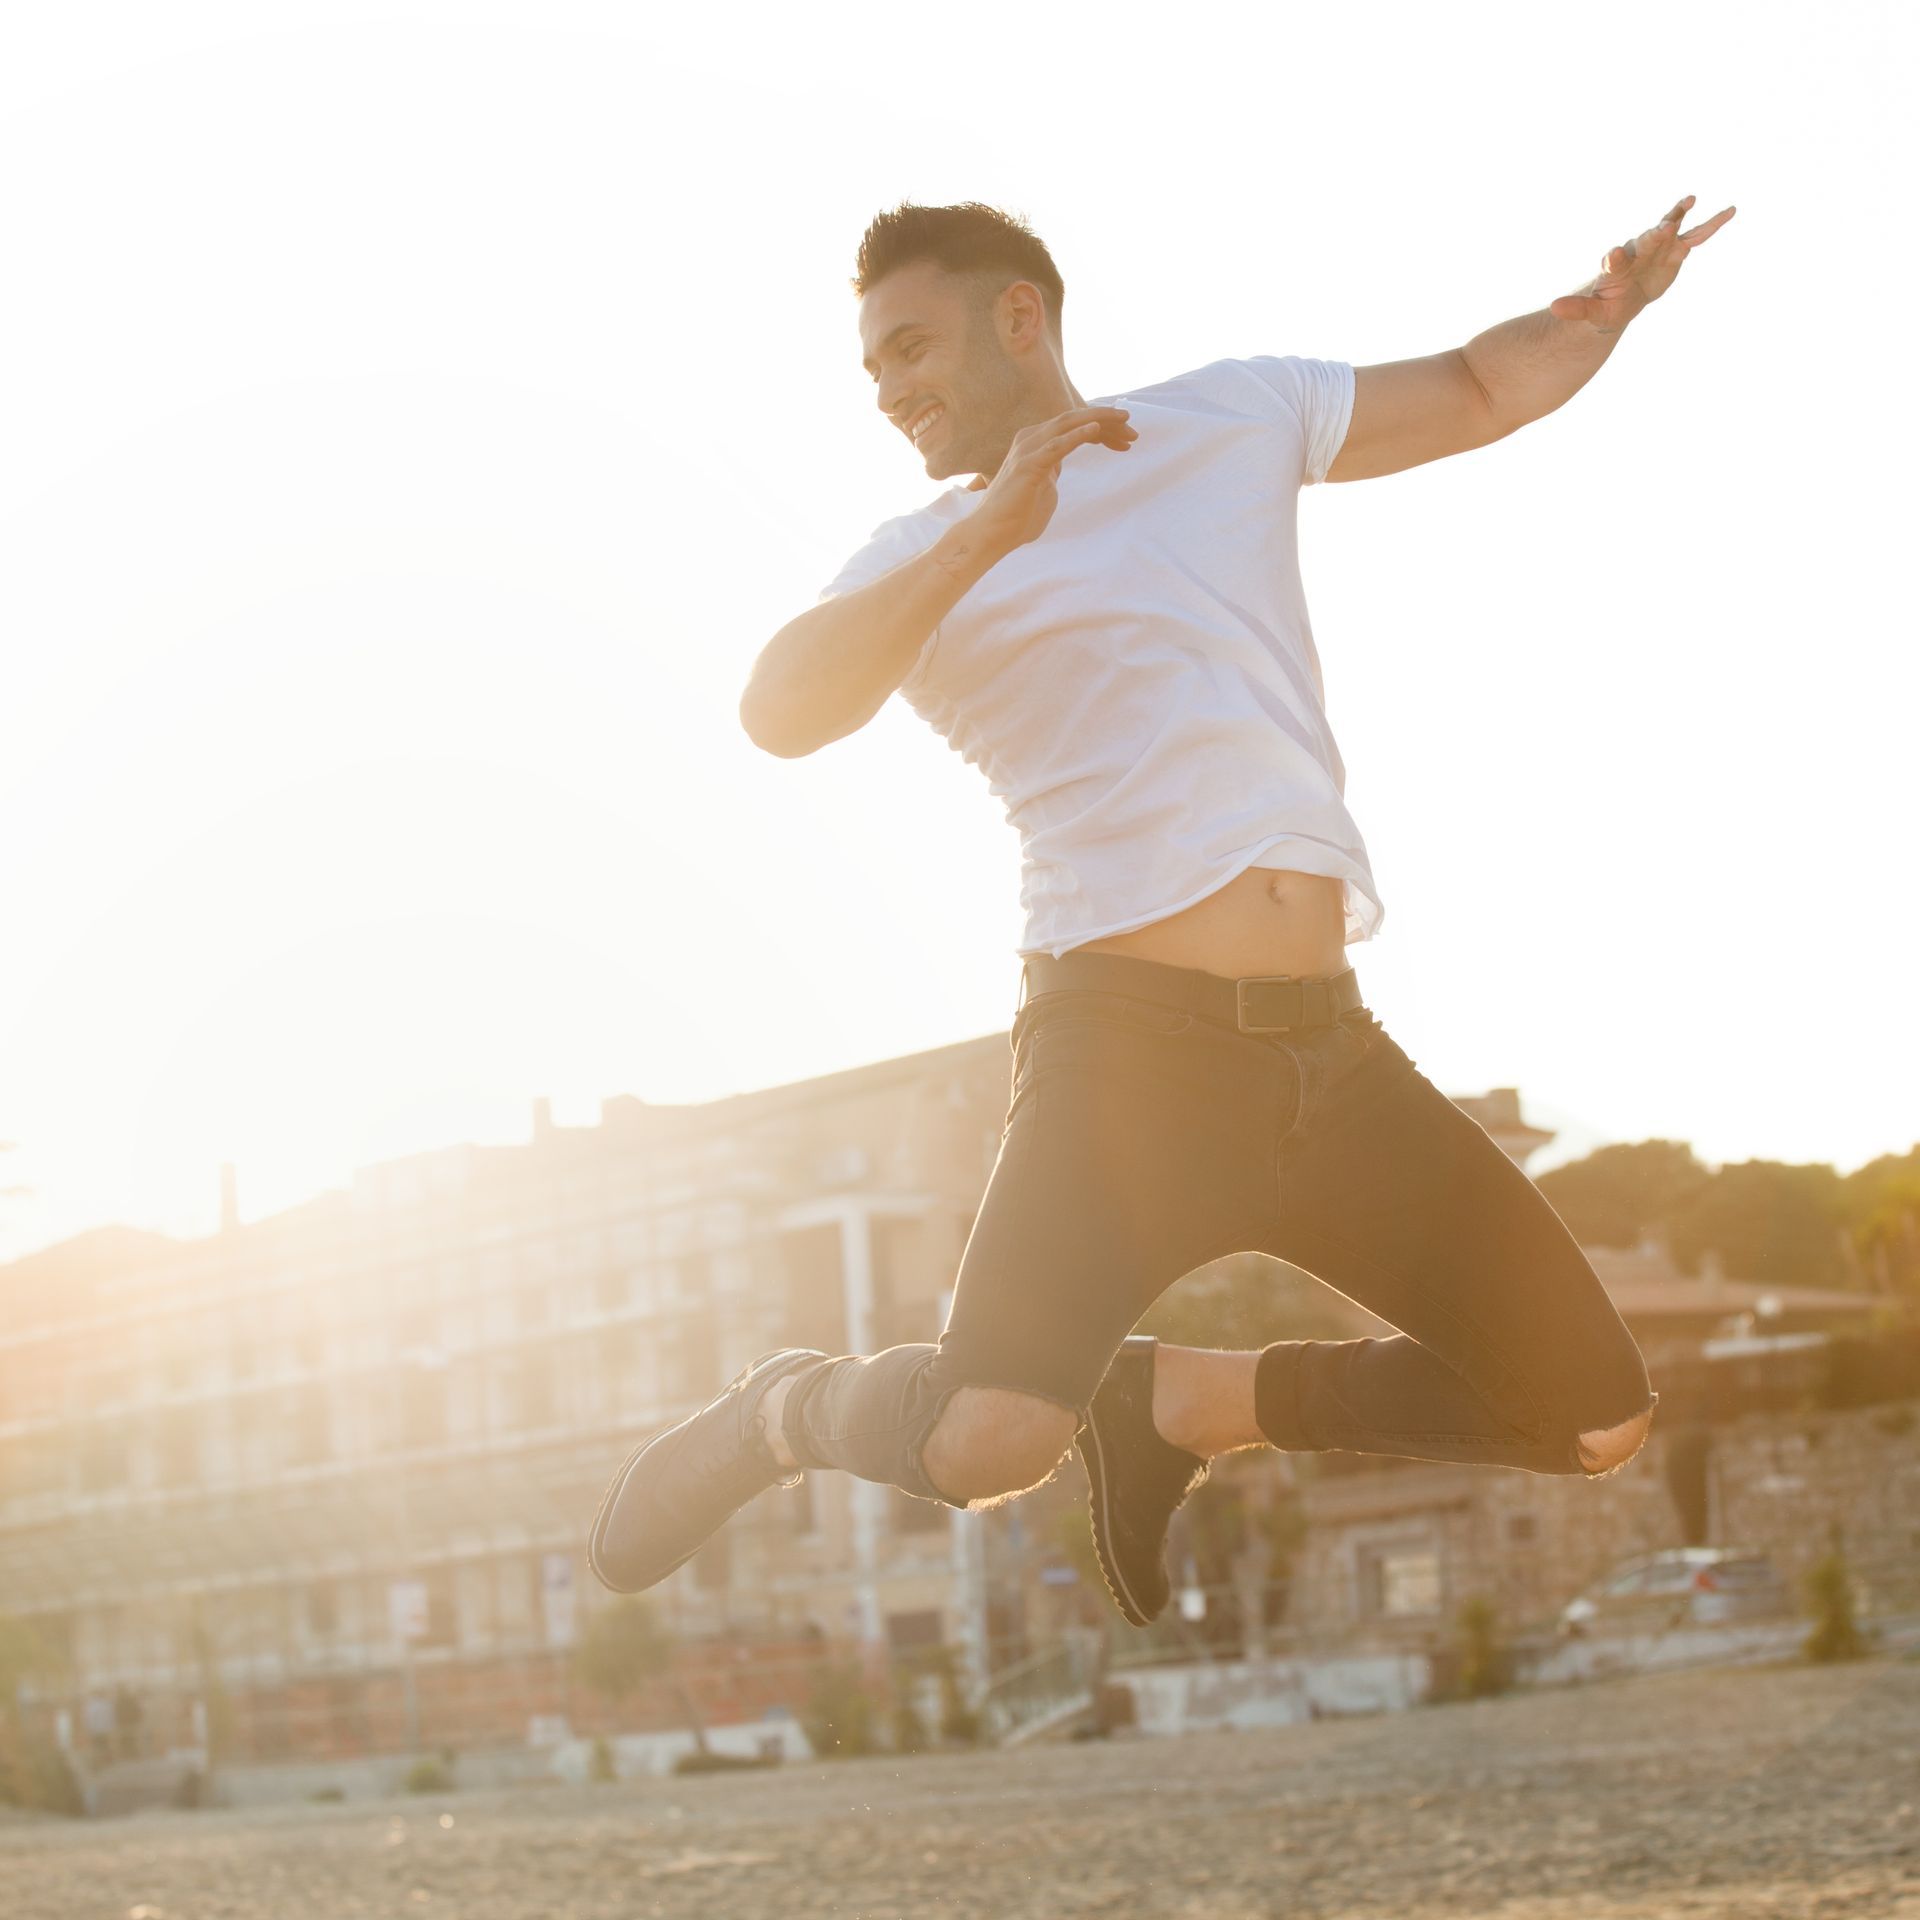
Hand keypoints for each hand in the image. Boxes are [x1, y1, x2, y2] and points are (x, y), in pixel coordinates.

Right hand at [966, 406, 1135, 557]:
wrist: (992, 534)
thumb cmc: (1016, 517)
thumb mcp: (1043, 488)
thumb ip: (1051, 474)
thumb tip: (1058, 470)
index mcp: (1036, 444)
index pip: (1073, 427)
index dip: (1103, 429)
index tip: (1128, 440)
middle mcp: (1031, 439)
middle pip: (1074, 420)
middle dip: (1107, 421)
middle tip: (1133, 429)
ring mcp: (1029, 450)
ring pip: (1067, 425)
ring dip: (1098, 421)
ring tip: (1124, 421)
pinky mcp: (1029, 465)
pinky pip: (1057, 445)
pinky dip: (1077, 435)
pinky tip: (1096, 430)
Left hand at [1549, 194, 1735, 332]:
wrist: (1623, 297)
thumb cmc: (1606, 305)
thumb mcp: (1592, 313)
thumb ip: (1576, 310)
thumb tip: (1554, 308)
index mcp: (1616, 266)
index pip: (1614, 261)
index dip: (1614, 259)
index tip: (1612, 257)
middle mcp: (1638, 251)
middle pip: (1646, 240)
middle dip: (1655, 234)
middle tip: (1664, 226)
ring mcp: (1659, 249)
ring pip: (1671, 230)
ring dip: (1678, 217)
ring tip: (1689, 200)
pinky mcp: (1676, 253)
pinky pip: (1696, 238)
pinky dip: (1711, 226)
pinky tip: (1730, 211)